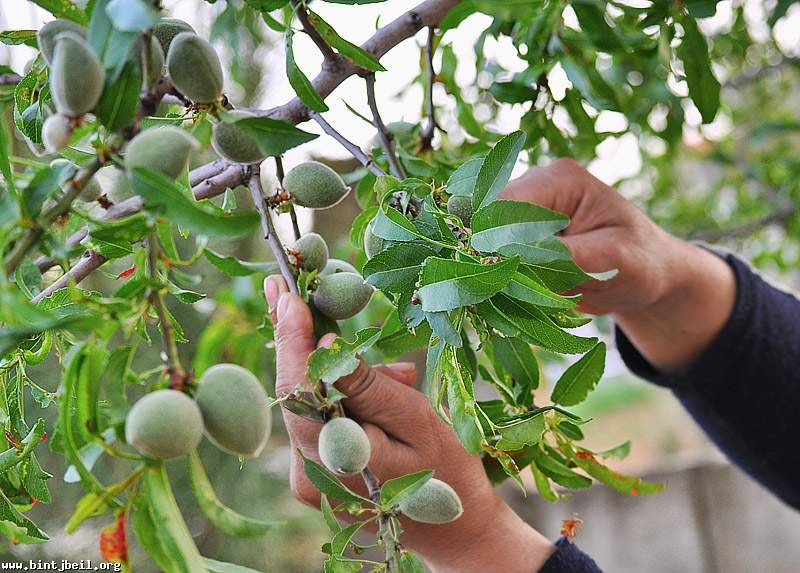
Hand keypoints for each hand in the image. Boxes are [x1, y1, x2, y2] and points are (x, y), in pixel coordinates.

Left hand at [264, 276, 553, 572]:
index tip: (286, 293)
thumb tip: (327, 345)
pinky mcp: (317, 471)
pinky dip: (339, 392)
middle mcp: (309, 472)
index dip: (291, 339)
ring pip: (308, 402)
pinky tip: (376, 382)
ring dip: (327, 367)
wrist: (455, 529)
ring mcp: (309, 475)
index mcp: (334, 460)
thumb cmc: (446, 471)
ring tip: (371, 354)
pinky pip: (320, 417)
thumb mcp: (416, 420)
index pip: (299, 390)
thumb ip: (369, 386)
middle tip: (282, 286)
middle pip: (294, 392)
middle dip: (294, 338)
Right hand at [502, 158, 735, 370]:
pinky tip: (505, 290)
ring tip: (503, 293)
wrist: (648, 273)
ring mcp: (525, 206)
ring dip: (489, 264)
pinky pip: (492, 248)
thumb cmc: (641, 262)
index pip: (507, 203)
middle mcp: (537, 184)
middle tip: (496, 291)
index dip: (491, 239)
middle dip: (487, 254)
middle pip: (487, 216)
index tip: (491, 275)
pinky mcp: (518, 229)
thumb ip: (566, 257)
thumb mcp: (613, 260)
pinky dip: (495, 270)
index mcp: (562, 180)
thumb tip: (519, 261)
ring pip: (483, 234)